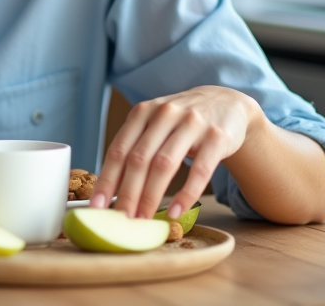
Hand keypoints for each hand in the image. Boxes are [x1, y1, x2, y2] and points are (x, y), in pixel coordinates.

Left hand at [90, 86, 261, 219]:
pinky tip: (176, 212)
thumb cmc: (181, 123)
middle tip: (121, 220)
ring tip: (143, 220)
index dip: (106, 179)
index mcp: (143, 112)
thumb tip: (110, 190)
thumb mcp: (155, 124)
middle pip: (140, 159)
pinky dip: (186, 194)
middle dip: (127, 193)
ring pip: (165, 164)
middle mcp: (165, 114)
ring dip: (151, 196)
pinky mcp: (217, 137)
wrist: (227, 104)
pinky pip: (200, 170)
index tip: (97, 206)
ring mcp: (192, 123)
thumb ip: (135, 148)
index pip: (119, 150)